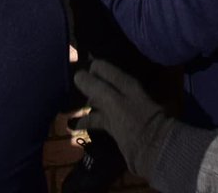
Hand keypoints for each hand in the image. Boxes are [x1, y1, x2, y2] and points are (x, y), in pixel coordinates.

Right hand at [74, 60, 173, 179]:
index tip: (71, 67)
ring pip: (97, 101)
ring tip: (66, 104)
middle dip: (84, 84)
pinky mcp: (115, 126)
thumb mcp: (113, 102)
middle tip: (65, 86)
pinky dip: (86, 120)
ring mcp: (118, 110)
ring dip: (84, 102)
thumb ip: (95, 87)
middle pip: (99, 84)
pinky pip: (98, 118)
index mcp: (124, 83)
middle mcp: (121, 93)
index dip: (88, 66)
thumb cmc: (133, 122)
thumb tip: (78, 75)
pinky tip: (73, 124)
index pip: (102, 67)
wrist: (152, 150)